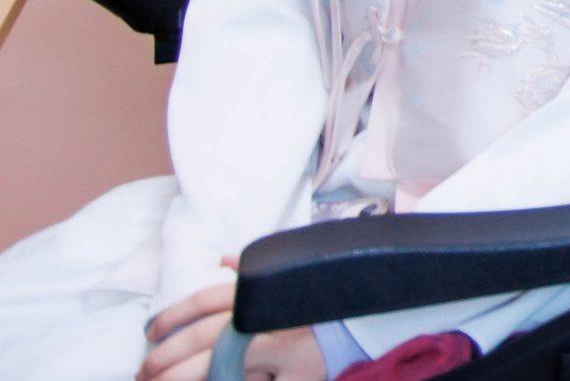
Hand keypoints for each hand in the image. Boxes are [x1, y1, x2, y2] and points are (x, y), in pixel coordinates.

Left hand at [137, 266, 323, 380]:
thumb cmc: (318, 300)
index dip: (173, 316)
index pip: (208, 300)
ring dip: (180, 378)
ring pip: (219, 367)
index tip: (150, 333)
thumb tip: (221, 260)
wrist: (365, 321)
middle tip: (144, 371)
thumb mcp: (288, 278)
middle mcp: (272, 319)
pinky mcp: (296, 378)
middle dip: (166, 356)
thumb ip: (252, 272)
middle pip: (206, 336)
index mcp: (265, 293)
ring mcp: (283, 353)